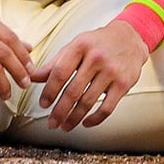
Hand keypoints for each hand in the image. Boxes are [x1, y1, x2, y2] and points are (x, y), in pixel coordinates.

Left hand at [32, 22, 149, 129]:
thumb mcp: (75, 46)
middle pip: (73, 91)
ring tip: (65, 126)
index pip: (60, 72)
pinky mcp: (124, 84)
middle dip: (60, 111)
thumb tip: (33, 77)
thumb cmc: (98, 43)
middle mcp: (96, 58)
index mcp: (80, 46)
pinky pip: (107, 107)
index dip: (49, 91)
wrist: (130, 38)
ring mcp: (111, 71)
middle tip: (52, 123)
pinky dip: (95, 119)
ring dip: (74, 118)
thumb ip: (55, 63)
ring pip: (88, 101)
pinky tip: (85, 123)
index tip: (43, 104)